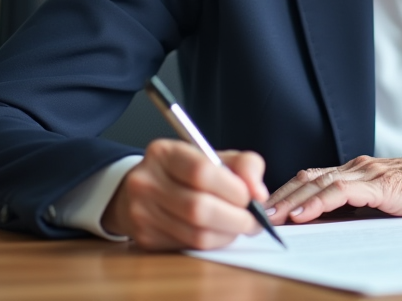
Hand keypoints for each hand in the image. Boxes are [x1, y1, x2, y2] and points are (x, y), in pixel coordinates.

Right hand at [101, 139, 267, 250]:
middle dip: (236, 218)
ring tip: (239, 227)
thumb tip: (259, 194)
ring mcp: (142, 213)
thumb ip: (244, 165)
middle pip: (199, 208)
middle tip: (254, 220)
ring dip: (227, 234)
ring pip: (196, 234)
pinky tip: (219, 233)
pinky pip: (189, 247)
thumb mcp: (214, 157)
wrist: (141, 191)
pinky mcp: (145, 239)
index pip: (201, 172)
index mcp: (164, 154)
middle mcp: (146, 182)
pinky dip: (213, 244)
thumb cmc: (185, 172)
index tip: (252, 197)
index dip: (234, 188)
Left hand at [264, 149, 401, 224]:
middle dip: (279, 196)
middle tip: (255, 213)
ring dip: (291, 200)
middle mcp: (358, 167)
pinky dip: (317, 202)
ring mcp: (368, 173)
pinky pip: (341, 191)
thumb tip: (331, 226)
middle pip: (308, 178)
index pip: (312, 178)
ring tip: (270, 216)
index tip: (265, 209)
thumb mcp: (386, 203)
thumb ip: (361, 208)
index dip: (287, 192)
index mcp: (357, 172)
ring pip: (319, 183)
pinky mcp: (381, 184)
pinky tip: (302, 214)